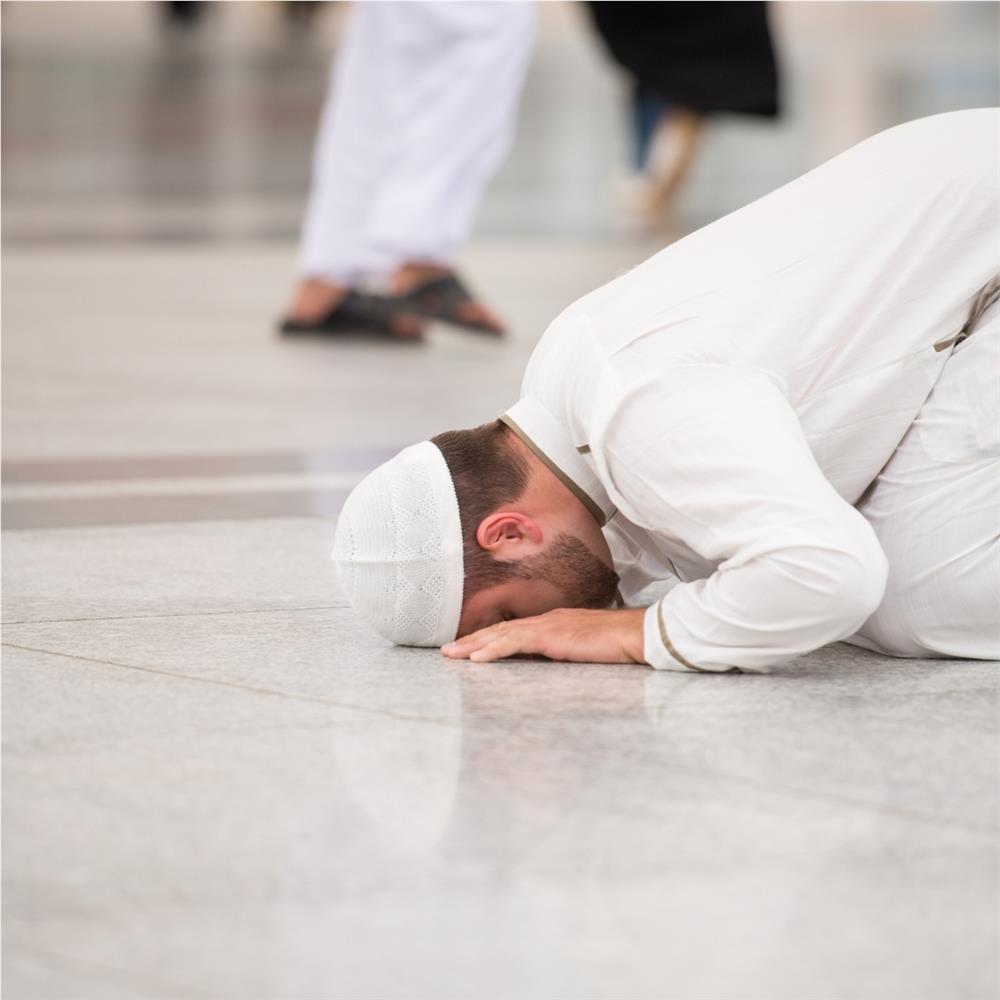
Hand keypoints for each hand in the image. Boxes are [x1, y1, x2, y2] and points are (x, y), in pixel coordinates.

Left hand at [441, 607, 646, 664]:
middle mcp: (545, 620)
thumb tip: (547, 663)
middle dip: (472, 640)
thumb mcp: (583, 648)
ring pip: (502, 634)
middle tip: (447, 651)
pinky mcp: (553, 636)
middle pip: (500, 630)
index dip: (487, 638)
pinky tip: (478, 658)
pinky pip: (516, 643)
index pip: (512, 630)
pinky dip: (494, 649)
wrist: (637, 635)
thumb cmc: (617, 644)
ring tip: (453, 655)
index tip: (467, 647)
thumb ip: (562, 652)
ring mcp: (548, 626)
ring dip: (474, 645)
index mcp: (552, 623)